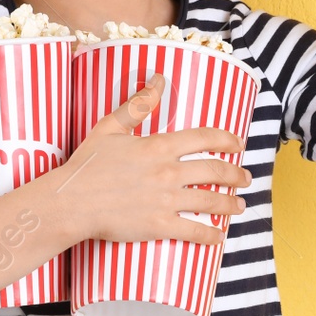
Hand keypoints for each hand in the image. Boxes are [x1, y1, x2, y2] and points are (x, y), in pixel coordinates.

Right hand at [52, 74, 250, 246]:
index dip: (227, 139)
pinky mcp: (158, 226)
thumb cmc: (86, 164)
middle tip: (246, 178)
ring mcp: (165, 201)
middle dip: (236, 175)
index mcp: (158, 146)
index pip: (204, 138)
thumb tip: (158, 79)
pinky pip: (193, 231)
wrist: (70, 202)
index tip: (238, 143)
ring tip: (241, 205)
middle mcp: (168, 172)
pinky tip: (219, 236)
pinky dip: (210, 235)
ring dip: (230, 204)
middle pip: (215, 171)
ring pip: (210, 201)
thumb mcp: (110, 127)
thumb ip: (138, 104)